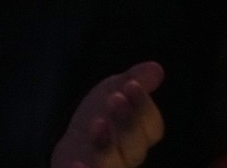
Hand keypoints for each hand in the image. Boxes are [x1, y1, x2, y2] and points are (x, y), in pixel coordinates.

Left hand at [50, 62, 165, 167]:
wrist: (71, 151)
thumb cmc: (98, 118)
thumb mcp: (112, 92)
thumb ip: (133, 80)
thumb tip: (156, 68)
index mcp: (139, 137)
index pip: (152, 127)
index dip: (143, 107)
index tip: (131, 85)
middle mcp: (126, 158)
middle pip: (135, 147)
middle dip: (127, 123)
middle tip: (115, 99)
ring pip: (113, 164)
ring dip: (106, 146)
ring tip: (98, 123)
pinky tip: (76, 164)